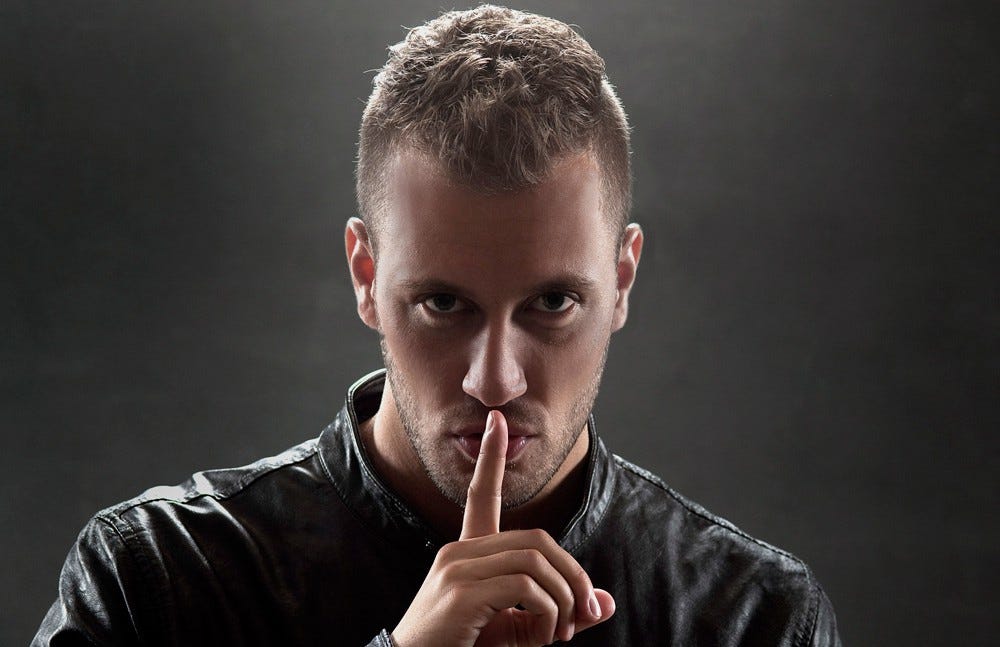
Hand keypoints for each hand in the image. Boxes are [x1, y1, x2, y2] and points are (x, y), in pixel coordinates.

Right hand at [391, 410, 615, 646]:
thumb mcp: (520, 630)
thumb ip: (560, 613)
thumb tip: (605, 604)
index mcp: (468, 553)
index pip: (480, 495)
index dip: (491, 458)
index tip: (497, 421)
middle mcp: (459, 551)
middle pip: (537, 539)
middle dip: (572, 575)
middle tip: (583, 615)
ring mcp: (457, 569)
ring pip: (536, 561)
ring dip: (563, 600)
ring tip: (559, 634)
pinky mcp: (461, 592)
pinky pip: (525, 586)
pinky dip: (548, 613)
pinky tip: (541, 637)